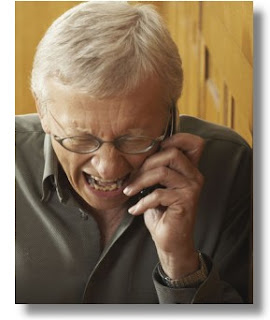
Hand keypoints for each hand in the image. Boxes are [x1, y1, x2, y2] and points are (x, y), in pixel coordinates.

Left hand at [123, 133, 204, 278]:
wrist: (170, 240)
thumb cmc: (161, 211)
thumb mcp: (157, 186)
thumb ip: (155, 169)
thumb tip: (136, 155)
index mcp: (188, 169)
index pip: (194, 142)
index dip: (177, 138)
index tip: (156, 148)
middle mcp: (194, 176)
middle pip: (172, 153)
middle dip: (146, 164)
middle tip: (133, 178)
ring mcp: (191, 188)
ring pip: (162, 172)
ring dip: (140, 182)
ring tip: (129, 191)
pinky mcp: (185, 202)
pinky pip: (158, 194)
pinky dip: (142, 202)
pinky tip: (135, 210)